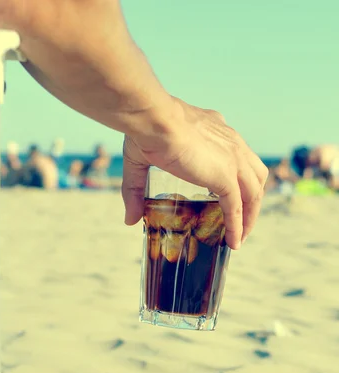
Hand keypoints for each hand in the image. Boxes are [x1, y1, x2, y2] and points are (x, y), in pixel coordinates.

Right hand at [122, 98, 268, 249]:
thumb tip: (129, 220)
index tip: (229, 196)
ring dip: (250, 216)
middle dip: (251, 199)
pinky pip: (237, 207)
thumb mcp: (139, 160)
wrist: (155, 120)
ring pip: (253, 192)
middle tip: (241, 220)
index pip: (236, 156)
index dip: (236, 176)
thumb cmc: (146, 130)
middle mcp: (231, 143)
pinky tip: (234, 242)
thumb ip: (135, 190)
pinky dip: (238, 226)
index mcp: (215, 131)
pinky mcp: (226, 176)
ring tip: (241, 236)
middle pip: (254, 174)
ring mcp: (232, 159)